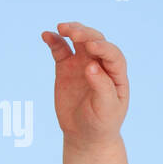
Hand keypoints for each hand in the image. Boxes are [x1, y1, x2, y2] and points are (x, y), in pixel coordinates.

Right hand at [41, 22, 128, 138]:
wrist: (85, 135)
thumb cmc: (101, 123)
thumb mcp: (106, 109)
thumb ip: (102, 87)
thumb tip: (91, 66)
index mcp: (116, 74)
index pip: (112, 55)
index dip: (103, 48)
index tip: (91, 46)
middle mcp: (101, 64)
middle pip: (96, 41)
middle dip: (86, 34)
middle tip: (73, 33)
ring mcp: (83, 63)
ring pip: (79, 40)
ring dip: (72, 31)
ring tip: (61, 28)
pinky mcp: (66, 67)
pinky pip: (60, 49)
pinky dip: (54, 41)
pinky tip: (46, 36)